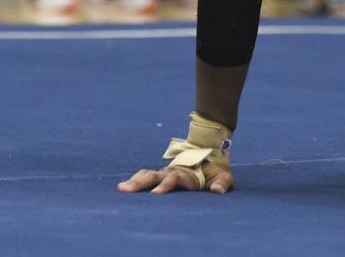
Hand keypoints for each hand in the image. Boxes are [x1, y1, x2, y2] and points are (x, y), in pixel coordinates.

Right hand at [117, 162, 233, 194]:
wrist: (209, 149)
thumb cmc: (216, 167)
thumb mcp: (224, 176)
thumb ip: (221, 183)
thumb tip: (217, 191)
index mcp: (187, 174)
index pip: (174, 179)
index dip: (166, 186)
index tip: (155, 194)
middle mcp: (173, 172)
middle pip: (154, 176)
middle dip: (140, 184)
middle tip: (125, 190)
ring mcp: (166, 172)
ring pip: (147, 175)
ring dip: (135, 181)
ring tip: (120, 189)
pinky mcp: (162, 175)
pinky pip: (146, 176)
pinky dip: (135, 180)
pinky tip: (123, 187)